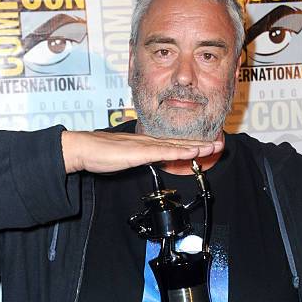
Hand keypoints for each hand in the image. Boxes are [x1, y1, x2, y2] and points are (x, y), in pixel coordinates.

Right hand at [61, 130, 222, 173]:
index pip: (173, 144)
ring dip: (195, 146)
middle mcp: (148, 142)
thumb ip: (138, 158)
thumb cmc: (99, 153)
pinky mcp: (138, 152)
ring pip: (174, 146)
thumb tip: (147, 160)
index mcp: (145, 144)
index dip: (191, 145)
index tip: (206, 146)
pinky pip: (162, 152)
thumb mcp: (124, 157)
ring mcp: (144, 146)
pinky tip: (190, 152)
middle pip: (179, 143)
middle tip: (218, 144)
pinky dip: (178, 152)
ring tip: (211, 147)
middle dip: (200, 144)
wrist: (83, 148)